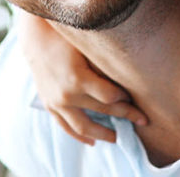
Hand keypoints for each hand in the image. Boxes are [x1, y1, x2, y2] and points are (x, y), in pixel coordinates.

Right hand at [18, 12, 148, 144]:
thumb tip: (130, 83)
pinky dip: (79, 136)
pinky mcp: (49, 105)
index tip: (134, 96)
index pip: (110, 96)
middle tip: (143, 120)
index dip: (125, 98)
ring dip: (103, 134)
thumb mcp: (88, 48)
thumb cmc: (67, 37)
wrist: (37, 37)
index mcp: (77, 78)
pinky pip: (66, 127)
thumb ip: (105, 66)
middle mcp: (66, 95)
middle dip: (126, 115)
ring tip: (118, 138)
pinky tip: (92, 141)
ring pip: (83, 127)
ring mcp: (56, 103)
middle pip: (102, 110)